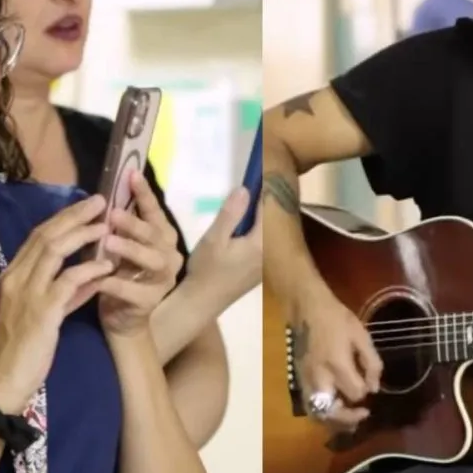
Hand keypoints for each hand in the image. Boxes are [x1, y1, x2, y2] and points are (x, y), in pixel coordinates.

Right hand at [0, 195, 114, 411]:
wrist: (4, 380)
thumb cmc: (21, 350)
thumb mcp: (42, 314)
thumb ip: (62, 292)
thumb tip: (87, 274)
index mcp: (12, 276)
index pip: (37, 237)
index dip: (63, 219)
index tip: (85, 207)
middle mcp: (16, 278)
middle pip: (46, 235)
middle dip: (74, 216)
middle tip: (100, 202)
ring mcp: (27, 293)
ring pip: (54, 250)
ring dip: (82, 234)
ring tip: (106, 226)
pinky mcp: (42, 311)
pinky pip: (68, 281)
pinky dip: (88, 270)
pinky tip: (107, 265)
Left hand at [98, 171, 181, 335]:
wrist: (122, 319)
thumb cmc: (119, 275)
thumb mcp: (119, 246)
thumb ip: (118, 225)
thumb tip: (102, 194)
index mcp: (161, 238)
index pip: (154, 211)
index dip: (144, 193)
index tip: (131, 174)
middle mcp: (168, 256)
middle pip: (155, 235)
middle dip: (135, 223)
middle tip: (114, 213)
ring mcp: (163, 280)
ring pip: (153, 261)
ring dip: (131, 249)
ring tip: (108, 241)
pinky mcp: (150, 302)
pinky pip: (135, 291)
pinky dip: (117, 283)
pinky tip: (100, 278)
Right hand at [185, 187, 261, 304]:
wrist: (202, 303)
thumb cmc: (206, 271)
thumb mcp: (214, 239)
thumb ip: (230, 213)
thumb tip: (245, 188)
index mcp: (261, 243)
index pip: (267, 208)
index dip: (263, 187)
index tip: (259, 169)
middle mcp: (269, 251)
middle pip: (270, 217)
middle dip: (263, 198)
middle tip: (254, 176)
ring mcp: (265, 261)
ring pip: (266, 229)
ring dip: (259, 213)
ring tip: (250, 192)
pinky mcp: (259, 267)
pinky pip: (262, 240)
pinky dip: (256, 227)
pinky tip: (244, 220)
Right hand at [292, 289, 382, 432]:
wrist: (307, 309)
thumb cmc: (337, 319)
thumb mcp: (361, 336)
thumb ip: (371, 363)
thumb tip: (374, 388)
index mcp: (337, 365)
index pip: (356, 393)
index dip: (365, 392)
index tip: (369, 382)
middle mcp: (320, 377)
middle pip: (331, 412)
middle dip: (349, 418)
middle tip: (363, 414)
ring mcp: (306, 380)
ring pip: (317, 414)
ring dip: (334, 422)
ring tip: (349, 421)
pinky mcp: (299, 380)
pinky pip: (310, 407)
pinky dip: (322, 415)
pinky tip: (334, 411)